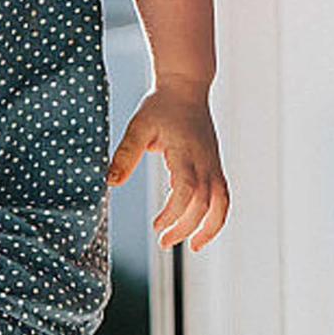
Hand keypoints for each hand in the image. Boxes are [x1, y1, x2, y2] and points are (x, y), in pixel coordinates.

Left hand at [106, 79, 229, 251]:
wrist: (186, 87)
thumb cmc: (160, 106)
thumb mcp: (138, 126)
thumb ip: (125, 154)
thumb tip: (110, 183)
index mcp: (186, 152)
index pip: (187, 189)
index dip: (174, 212)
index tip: (157, 225)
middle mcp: (205, 160)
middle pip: (204, 202)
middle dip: (186, 227)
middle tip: (163, 243)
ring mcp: (213, 163)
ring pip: (222, 201)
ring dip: (210, 227)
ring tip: (195, 247)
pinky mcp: (214, 165)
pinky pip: (222, 196)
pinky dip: (215, 215)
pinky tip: (199, 229)